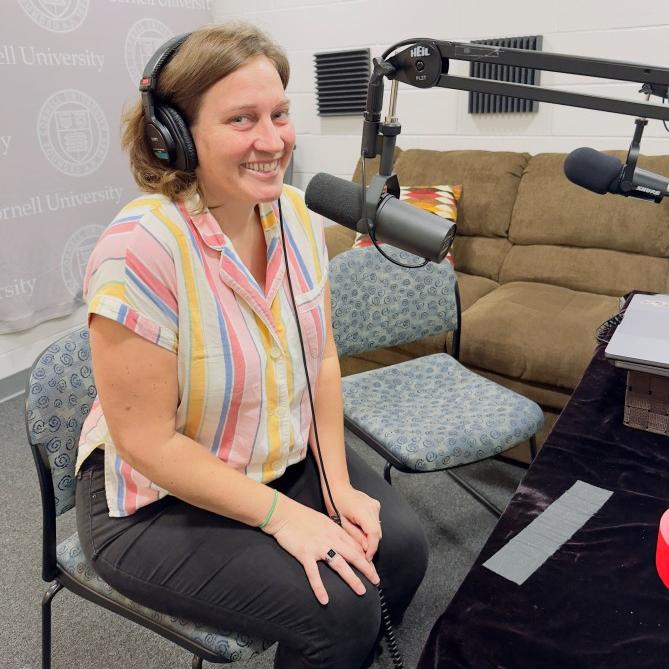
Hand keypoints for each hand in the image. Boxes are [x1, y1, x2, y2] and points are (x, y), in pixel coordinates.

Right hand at [262, 495, 379, 604]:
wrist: (283, 514)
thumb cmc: (302, 517)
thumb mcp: (323, 521)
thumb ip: (334, 532)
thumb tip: (343, 542)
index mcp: (335, 531)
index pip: (355, 546)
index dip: (366, 558)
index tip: (372, 568)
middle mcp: (330, 539)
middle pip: (353, 556)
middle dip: (367, 569)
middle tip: (376, 581)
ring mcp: (318, 547)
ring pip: (340, 565)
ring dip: (352, 579)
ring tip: (361, 591)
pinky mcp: (305, 554)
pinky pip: (314, 573)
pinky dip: (319, 587)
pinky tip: (325, 600)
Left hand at [325, 483, 381, 561]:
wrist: (337, 487)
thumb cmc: (335, 503)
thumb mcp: (342, 523)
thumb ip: (355, 537)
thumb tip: (365, 550)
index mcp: (364, 512)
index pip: (374, 534)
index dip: (372, 549)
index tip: (367, 558)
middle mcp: (373, 508)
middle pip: (377, 532)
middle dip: (371, 545)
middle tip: (362, 554)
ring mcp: (375, 505)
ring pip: (377, 528)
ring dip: (370, 537)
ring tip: (360, 542)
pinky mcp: (375, 505)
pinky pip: (376, 521)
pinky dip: (370, 529)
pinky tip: (361, 530)